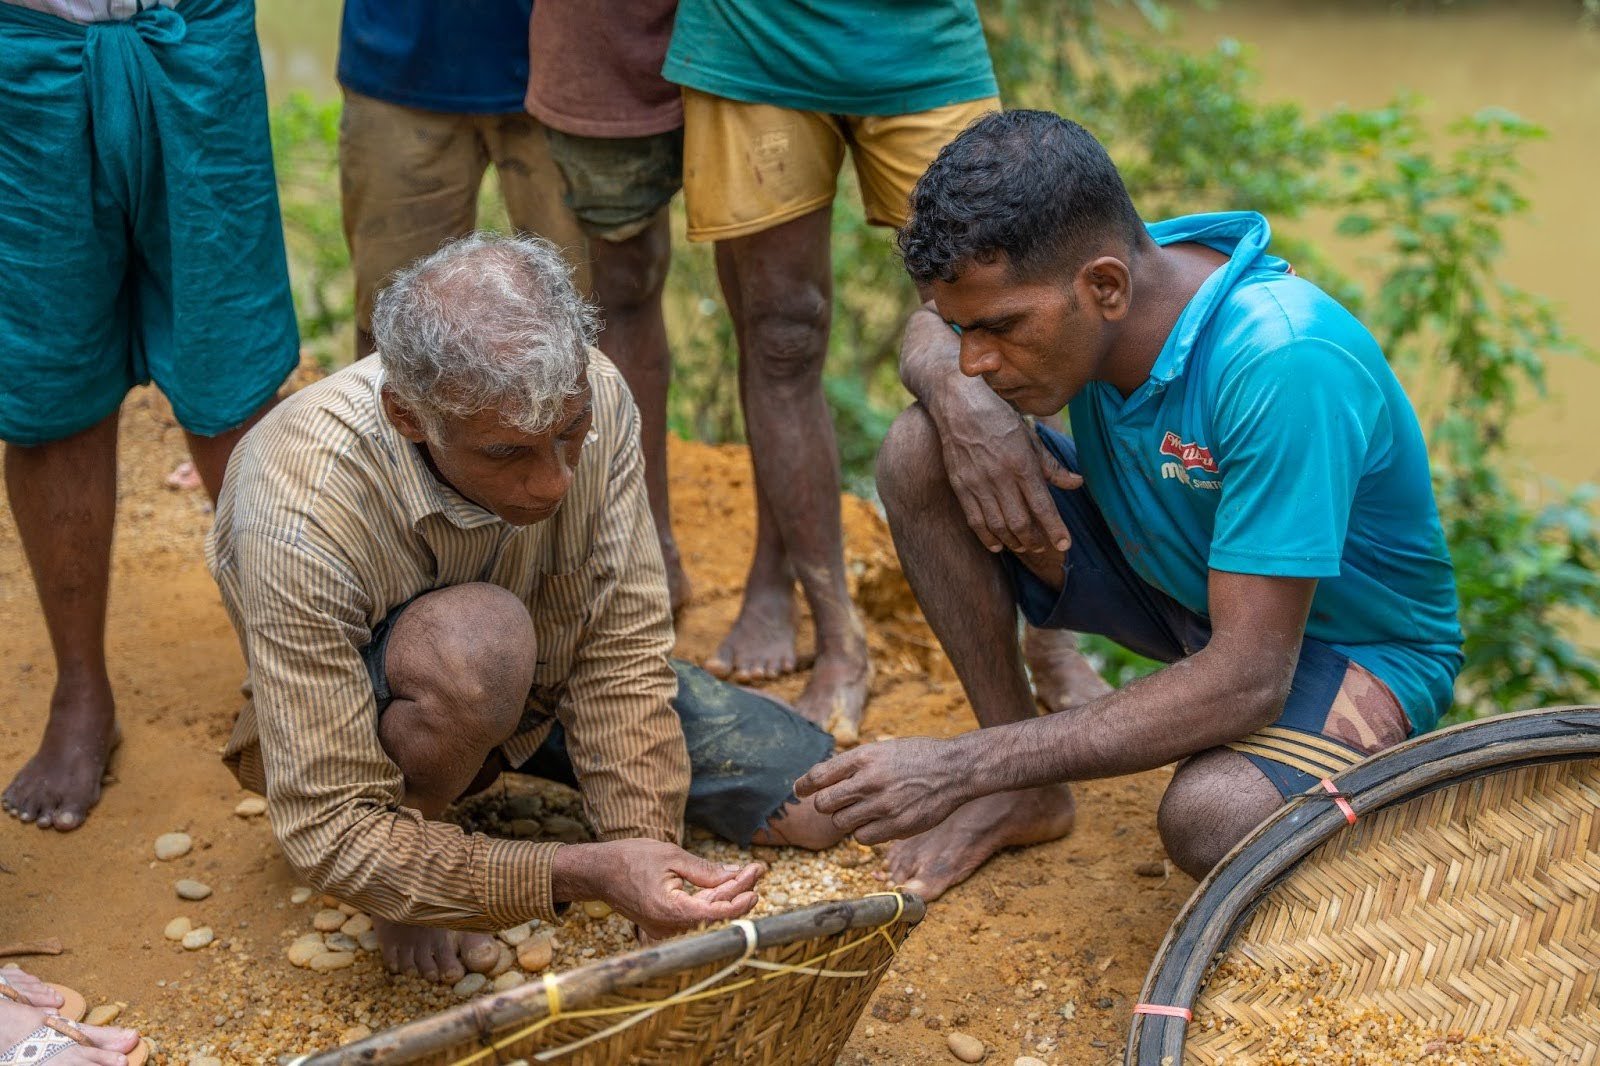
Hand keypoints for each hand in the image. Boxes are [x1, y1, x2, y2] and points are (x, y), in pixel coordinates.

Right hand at [567, 840, 764, 940]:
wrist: (598, 872)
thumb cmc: (630, 859)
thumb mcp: (671, 856)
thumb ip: (704, 870)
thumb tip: (734, 876)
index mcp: (669, 911)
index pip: (713, 914)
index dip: (738, 903)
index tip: (756, 888)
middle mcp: (667, 927)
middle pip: (712, 913)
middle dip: (737, 890)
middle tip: (757, 869)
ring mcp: (664, 929)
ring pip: (705, 914)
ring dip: (726, 894)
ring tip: (747, 873)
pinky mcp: (663, 924)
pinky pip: (693, 914)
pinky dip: (709, 899)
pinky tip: (726, 883)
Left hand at [794, 737, 972, 844]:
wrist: (954, 769)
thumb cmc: (916, 757)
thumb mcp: (883, 748)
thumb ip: (855, 763)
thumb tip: (822, 779)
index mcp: (864, 756)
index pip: (819, 775)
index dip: (804, 785)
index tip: (800, 790)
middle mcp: (870, 780)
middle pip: (824, 804)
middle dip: (825, 805)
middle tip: (835, 804)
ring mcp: (883, 805)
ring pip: (841, 823)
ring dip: (845, 819)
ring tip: (860, 811)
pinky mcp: (896, 826)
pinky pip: (863, 838)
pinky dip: (864, 833)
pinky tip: (876, 822)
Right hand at [928, 385, 1081, 555]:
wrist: (958, 402)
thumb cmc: (999, 416)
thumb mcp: (1030, 437)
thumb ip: (1052, 466)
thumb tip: (1077, 483)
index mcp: (1022, 463)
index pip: (1043, 506)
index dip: (1055, 529)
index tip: (1065, 545)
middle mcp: (1000, 476)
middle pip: (1020, 523)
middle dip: (1035, 541)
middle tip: (1044, 547)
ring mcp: (978, 483)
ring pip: (998, 526)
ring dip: (1014, 542)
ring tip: (1025, 547)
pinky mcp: (960, 486)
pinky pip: (975, 521)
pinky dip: (987, 538)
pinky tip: (998, 546)